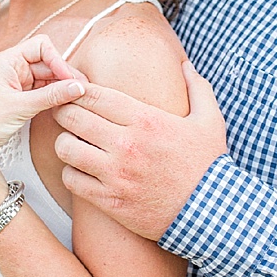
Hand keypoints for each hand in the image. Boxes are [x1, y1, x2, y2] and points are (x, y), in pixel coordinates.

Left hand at [0, 35, 86, 210]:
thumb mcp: (21, 107)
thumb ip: (52, 95)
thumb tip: (79, 87)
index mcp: (6, 61)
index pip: (42, 46)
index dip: (58, 60)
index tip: (69, 79)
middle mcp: (11, 67)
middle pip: (48, 62)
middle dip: (64, 75)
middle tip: (81, 91)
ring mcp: (16, 82)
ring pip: (47, 77)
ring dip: (61, 86)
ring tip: (75, 100)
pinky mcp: (19, 96)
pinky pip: (42, 90)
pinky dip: (54, 96)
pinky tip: (63, 104)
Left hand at [52, 61, 228, 240]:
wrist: (210, 212)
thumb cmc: (209, 165)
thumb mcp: (211, 121)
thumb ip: (197, 88)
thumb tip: (185, 64)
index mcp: (147, 120)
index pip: (95, 96)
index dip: (79, 91)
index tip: (78, 94)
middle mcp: (127, 145)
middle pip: (72, 117)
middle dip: (66, 112)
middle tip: (71, 116)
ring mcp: (116, 174)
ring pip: (66, 148)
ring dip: (67, 143)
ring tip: (76, 144)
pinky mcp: (110, 200)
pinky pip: (72, 180)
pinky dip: (73, 173)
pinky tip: (84, 171)